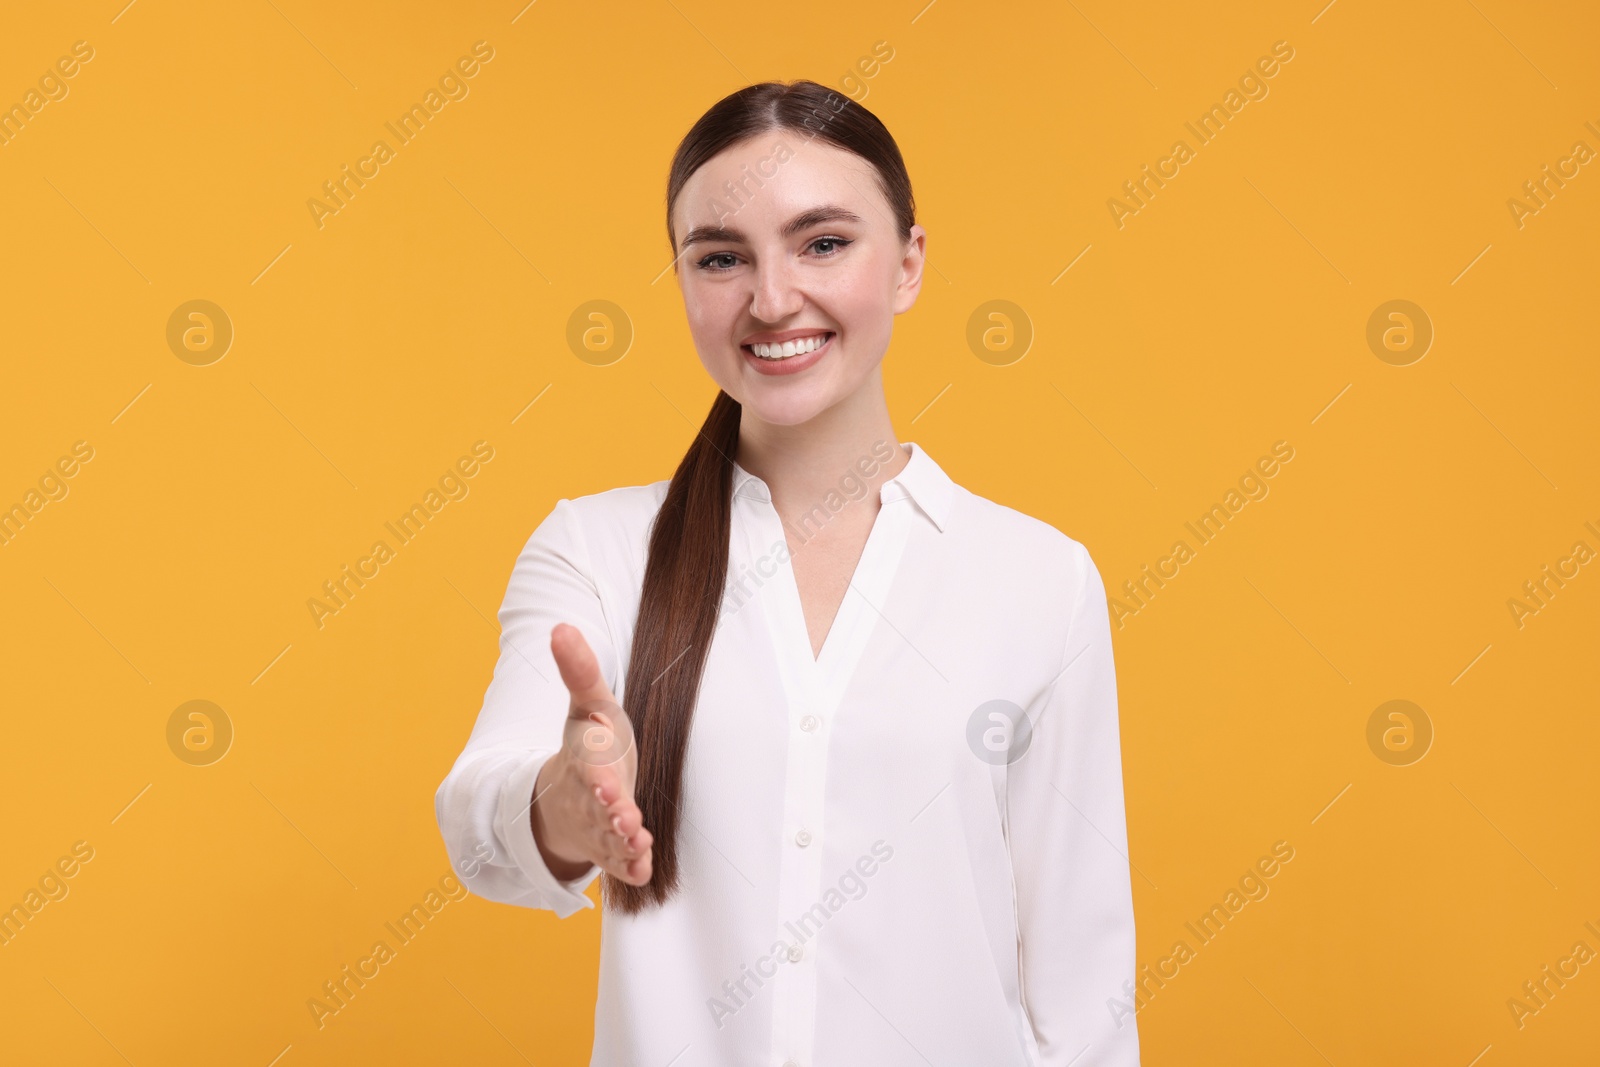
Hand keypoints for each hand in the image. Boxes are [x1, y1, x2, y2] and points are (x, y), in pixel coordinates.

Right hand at [530, 623, 652, 886]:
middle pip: (598, 808)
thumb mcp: (588, 706)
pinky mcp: (611, 850)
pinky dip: (630, 869)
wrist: (569, 798)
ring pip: (608, 839)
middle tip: (626, 817)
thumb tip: (561, 627)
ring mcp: (598, 827)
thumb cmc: (590, 746)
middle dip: (611, 813)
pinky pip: (618, 865)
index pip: (589, 768)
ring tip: (640, 842)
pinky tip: (643, 869)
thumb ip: (580, 671)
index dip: (597, 775)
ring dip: (624, 843)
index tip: (605, 780)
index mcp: (584, 760)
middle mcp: (588, 797)